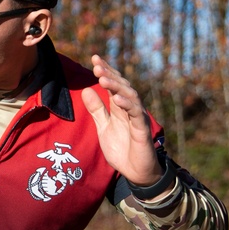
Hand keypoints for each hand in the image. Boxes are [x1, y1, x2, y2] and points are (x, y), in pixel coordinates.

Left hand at [80, 55, 163, 186]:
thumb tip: (87, 89)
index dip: (106, 71)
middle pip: (122, 86)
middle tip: (97, 65)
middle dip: (110, 74)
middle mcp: (130, 109)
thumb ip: (96, 109)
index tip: (94, 58)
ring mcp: (137, 118)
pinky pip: (136, 114)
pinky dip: (126, 105)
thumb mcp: (103, 127)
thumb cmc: (121, 149)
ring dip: (117, 86)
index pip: (113, 85)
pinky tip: (117, 99)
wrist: (135, 171)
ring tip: (104, 78)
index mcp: (120, 107)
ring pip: (130, 96)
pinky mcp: (142, 130)